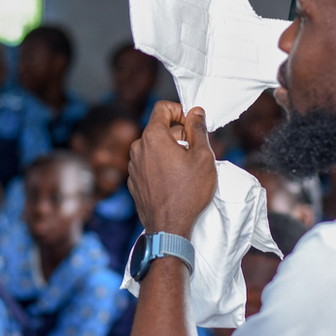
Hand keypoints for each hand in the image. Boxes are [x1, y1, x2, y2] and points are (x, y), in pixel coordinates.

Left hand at [128, 102, 215, 239]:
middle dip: (178, 134)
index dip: (180, 111)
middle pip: (159, 128)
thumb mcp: (203, 157)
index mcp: (153, 137)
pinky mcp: (133, 182)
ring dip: (169, 151)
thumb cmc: (188, 192)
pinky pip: (147, 165)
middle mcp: (138, 148)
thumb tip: (195, 112)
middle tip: (195, 151)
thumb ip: (198, 129)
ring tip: (185, 169)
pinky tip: (173, 182)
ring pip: (153, 148)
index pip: (162, 108)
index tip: (192, 125)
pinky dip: (160, 166)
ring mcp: (133, 166)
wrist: (169, 228)